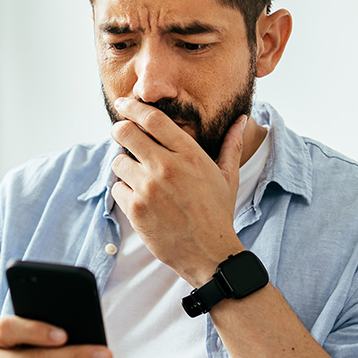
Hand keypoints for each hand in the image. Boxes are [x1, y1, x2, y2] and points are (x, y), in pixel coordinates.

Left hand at [109, 96, 246, 285]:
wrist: (209, 253)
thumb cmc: (218, 214)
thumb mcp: (227, 176)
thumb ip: (231, 145)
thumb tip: (241, 120)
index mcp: (189, 154)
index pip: (152, 119)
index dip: (133, 107)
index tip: (123, 103)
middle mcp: (166, 167)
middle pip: (125, 132)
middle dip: (119, 130)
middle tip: (121, 134)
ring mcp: (148, 188)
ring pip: (117, 161)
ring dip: (123, 165)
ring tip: (138, 176)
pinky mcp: (135, 209)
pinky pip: (116, 188)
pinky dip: (124, 191)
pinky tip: (140, 198)